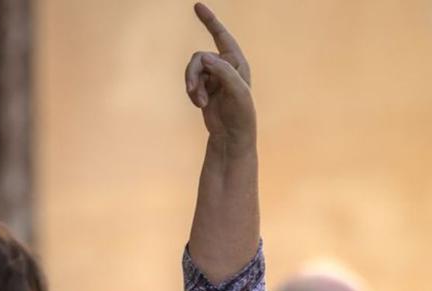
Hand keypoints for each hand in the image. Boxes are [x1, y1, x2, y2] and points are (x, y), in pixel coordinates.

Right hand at [185, 3, 254, 149]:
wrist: (232, 135)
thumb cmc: (241, 114)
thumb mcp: (237, 92)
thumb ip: (223, 73)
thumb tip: (205, 58)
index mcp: (237, 63)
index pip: (223, 37)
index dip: (211, 21)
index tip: (198, 6)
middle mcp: (225, 67)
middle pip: (199, 58)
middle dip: (193, 73)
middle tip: (191, 91)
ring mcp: (213, 77)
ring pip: (192, 70)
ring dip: (192, 85)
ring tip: (199, 102)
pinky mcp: (204, 87)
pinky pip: (190, 82)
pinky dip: (192, 93)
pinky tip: (200, 105)